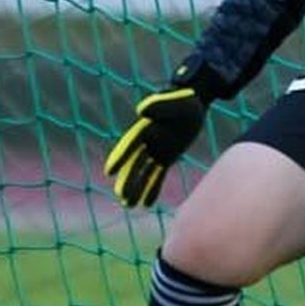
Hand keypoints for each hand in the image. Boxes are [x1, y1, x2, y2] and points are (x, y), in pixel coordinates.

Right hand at [103, 86, 208, 207]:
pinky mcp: (166, 156)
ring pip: (143, 172)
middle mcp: (147, 141)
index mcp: (145, 128)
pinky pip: (157, 174)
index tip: (109, 172)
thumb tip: (142, 110)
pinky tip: (146, 204)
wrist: (194, 101)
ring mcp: (155, 149)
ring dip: (136, 188)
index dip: (120, 158)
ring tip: (128, 206)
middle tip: (121, 197)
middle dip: (128, 180)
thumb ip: (161, 105)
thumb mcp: (177, 102)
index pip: (130, 145)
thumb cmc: (186, 99)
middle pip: (134, 163)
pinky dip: (152, 188)